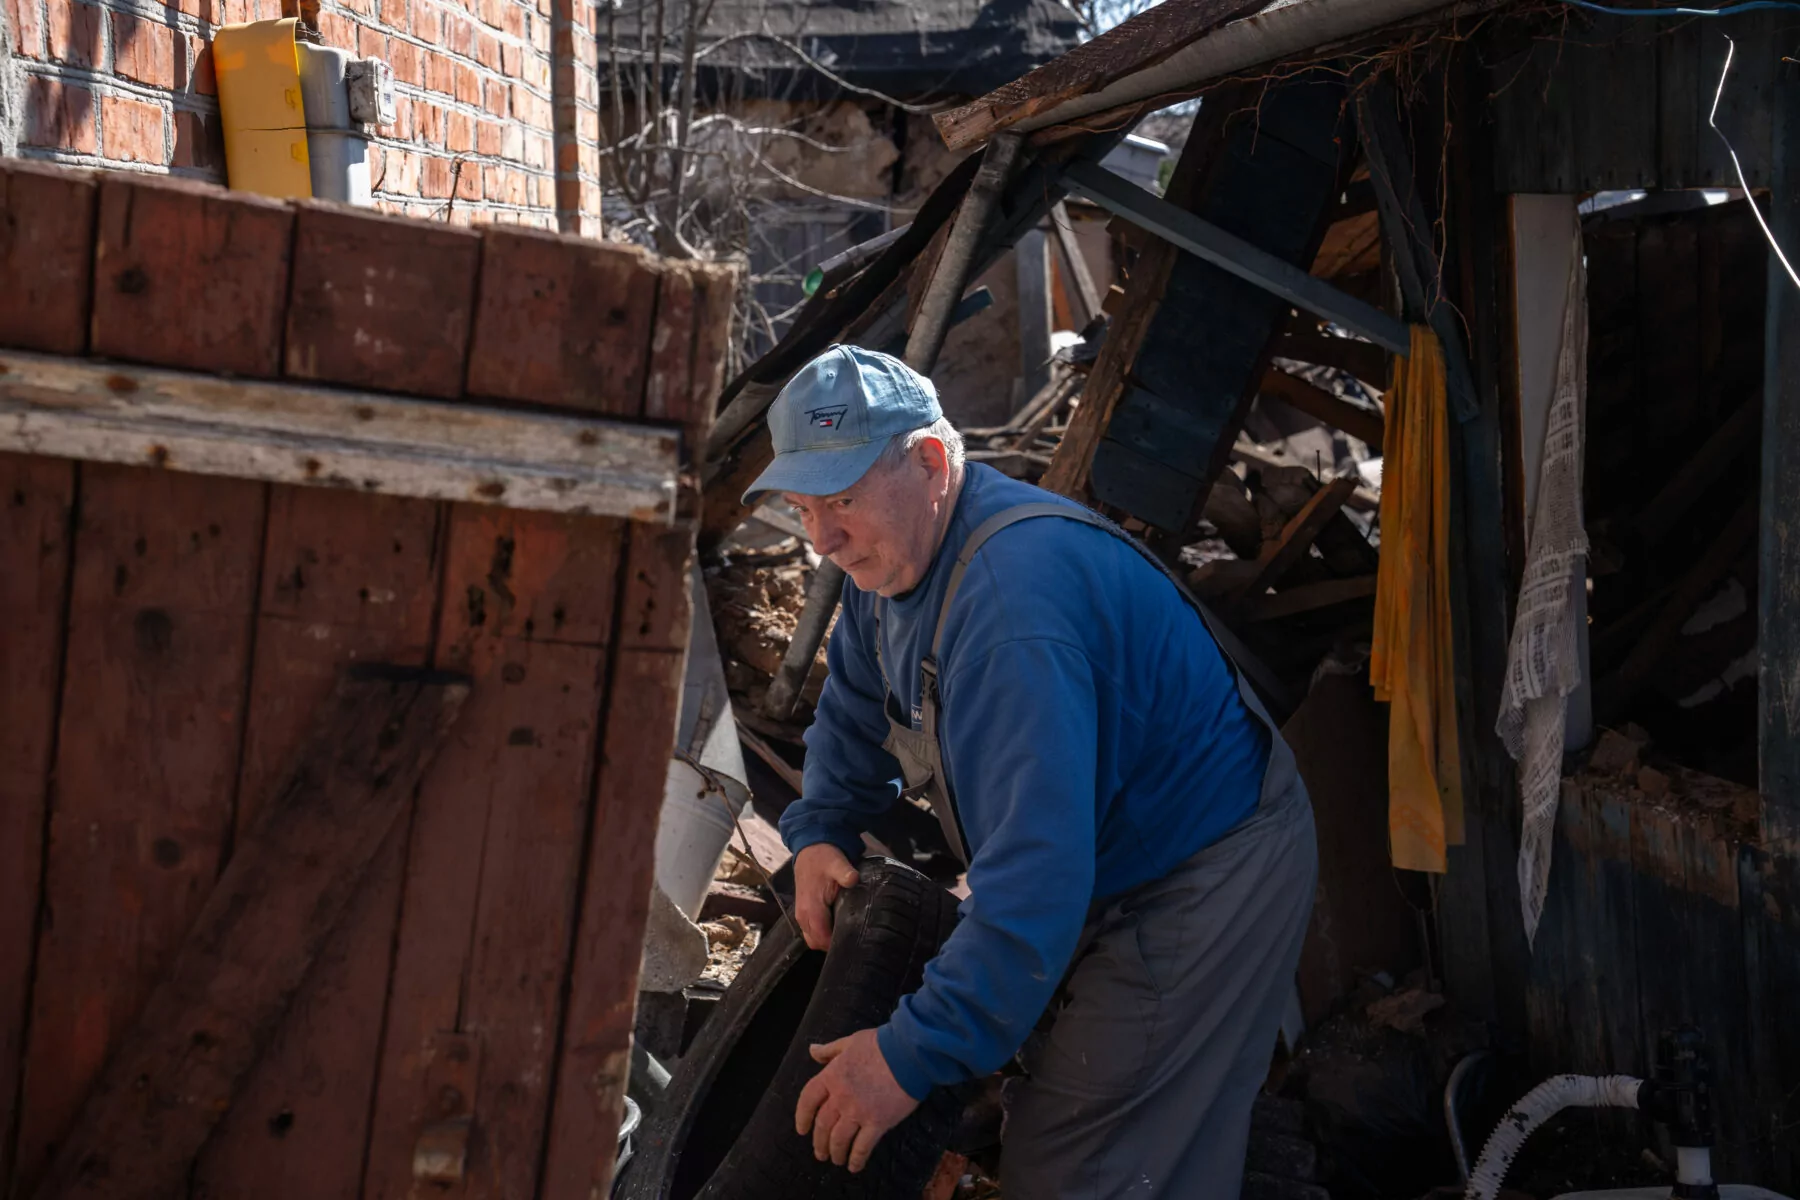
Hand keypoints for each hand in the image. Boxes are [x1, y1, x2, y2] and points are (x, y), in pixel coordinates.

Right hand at [793, 843, 858, 950]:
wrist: (810, 850)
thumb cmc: (824, 858)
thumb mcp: (837, 862)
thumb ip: (845, 873)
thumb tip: (853, 879)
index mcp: (811, 908)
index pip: (822, 938)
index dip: (837, 944)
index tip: (854, 941)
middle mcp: (803, 915)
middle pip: (817, 943)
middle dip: (833, 945)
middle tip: (853, 939)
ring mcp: (801, 916)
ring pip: (812, 940)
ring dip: (826, 940)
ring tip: (846, 933)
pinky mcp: (802, 913)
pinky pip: (811, 932)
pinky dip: (821, 934)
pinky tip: (836, 926)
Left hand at [794, 1029, 918, 1172]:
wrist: (908, 1052)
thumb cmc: (881, 1044)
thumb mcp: (850, 1042)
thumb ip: (830, 1050)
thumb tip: (812, 1051)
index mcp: (831, 1076)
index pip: (808, 1100)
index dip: (802, 1117)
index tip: (801, 1129)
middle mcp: (840, 1097)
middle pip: (822, 1125)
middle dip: (819, 1142)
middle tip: (820, 1153)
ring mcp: (858, 1112)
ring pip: (839, 1139)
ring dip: (835, 1153)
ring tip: (836, 1160)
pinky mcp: (878, 1123)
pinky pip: (862, 1147)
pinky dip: (856, 1159)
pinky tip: (855, 1166)